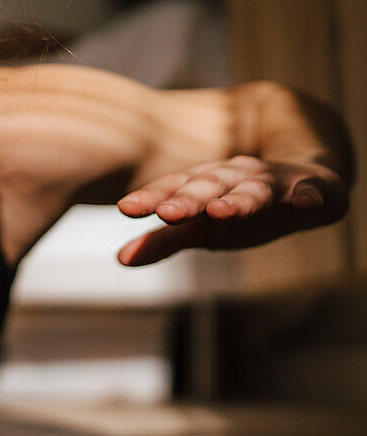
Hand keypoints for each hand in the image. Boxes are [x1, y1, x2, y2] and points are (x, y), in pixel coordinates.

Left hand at [115, 155, 348, 266]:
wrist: (304, 183)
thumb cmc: (239, 210)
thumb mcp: (201, 228)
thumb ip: (162, 241)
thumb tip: (120, 259)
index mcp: (203, 183)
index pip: (172, 187)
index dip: (150, 197)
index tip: (126, 209)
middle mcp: (235, 176)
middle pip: (208, 185)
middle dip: (188, 199)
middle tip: (166, 213)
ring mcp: (274, 181)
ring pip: (255, 188)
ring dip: (240, 199)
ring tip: (222, 212)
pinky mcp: (315, 190)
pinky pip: (315, 192)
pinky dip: (310, 196)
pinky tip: (307, 203)